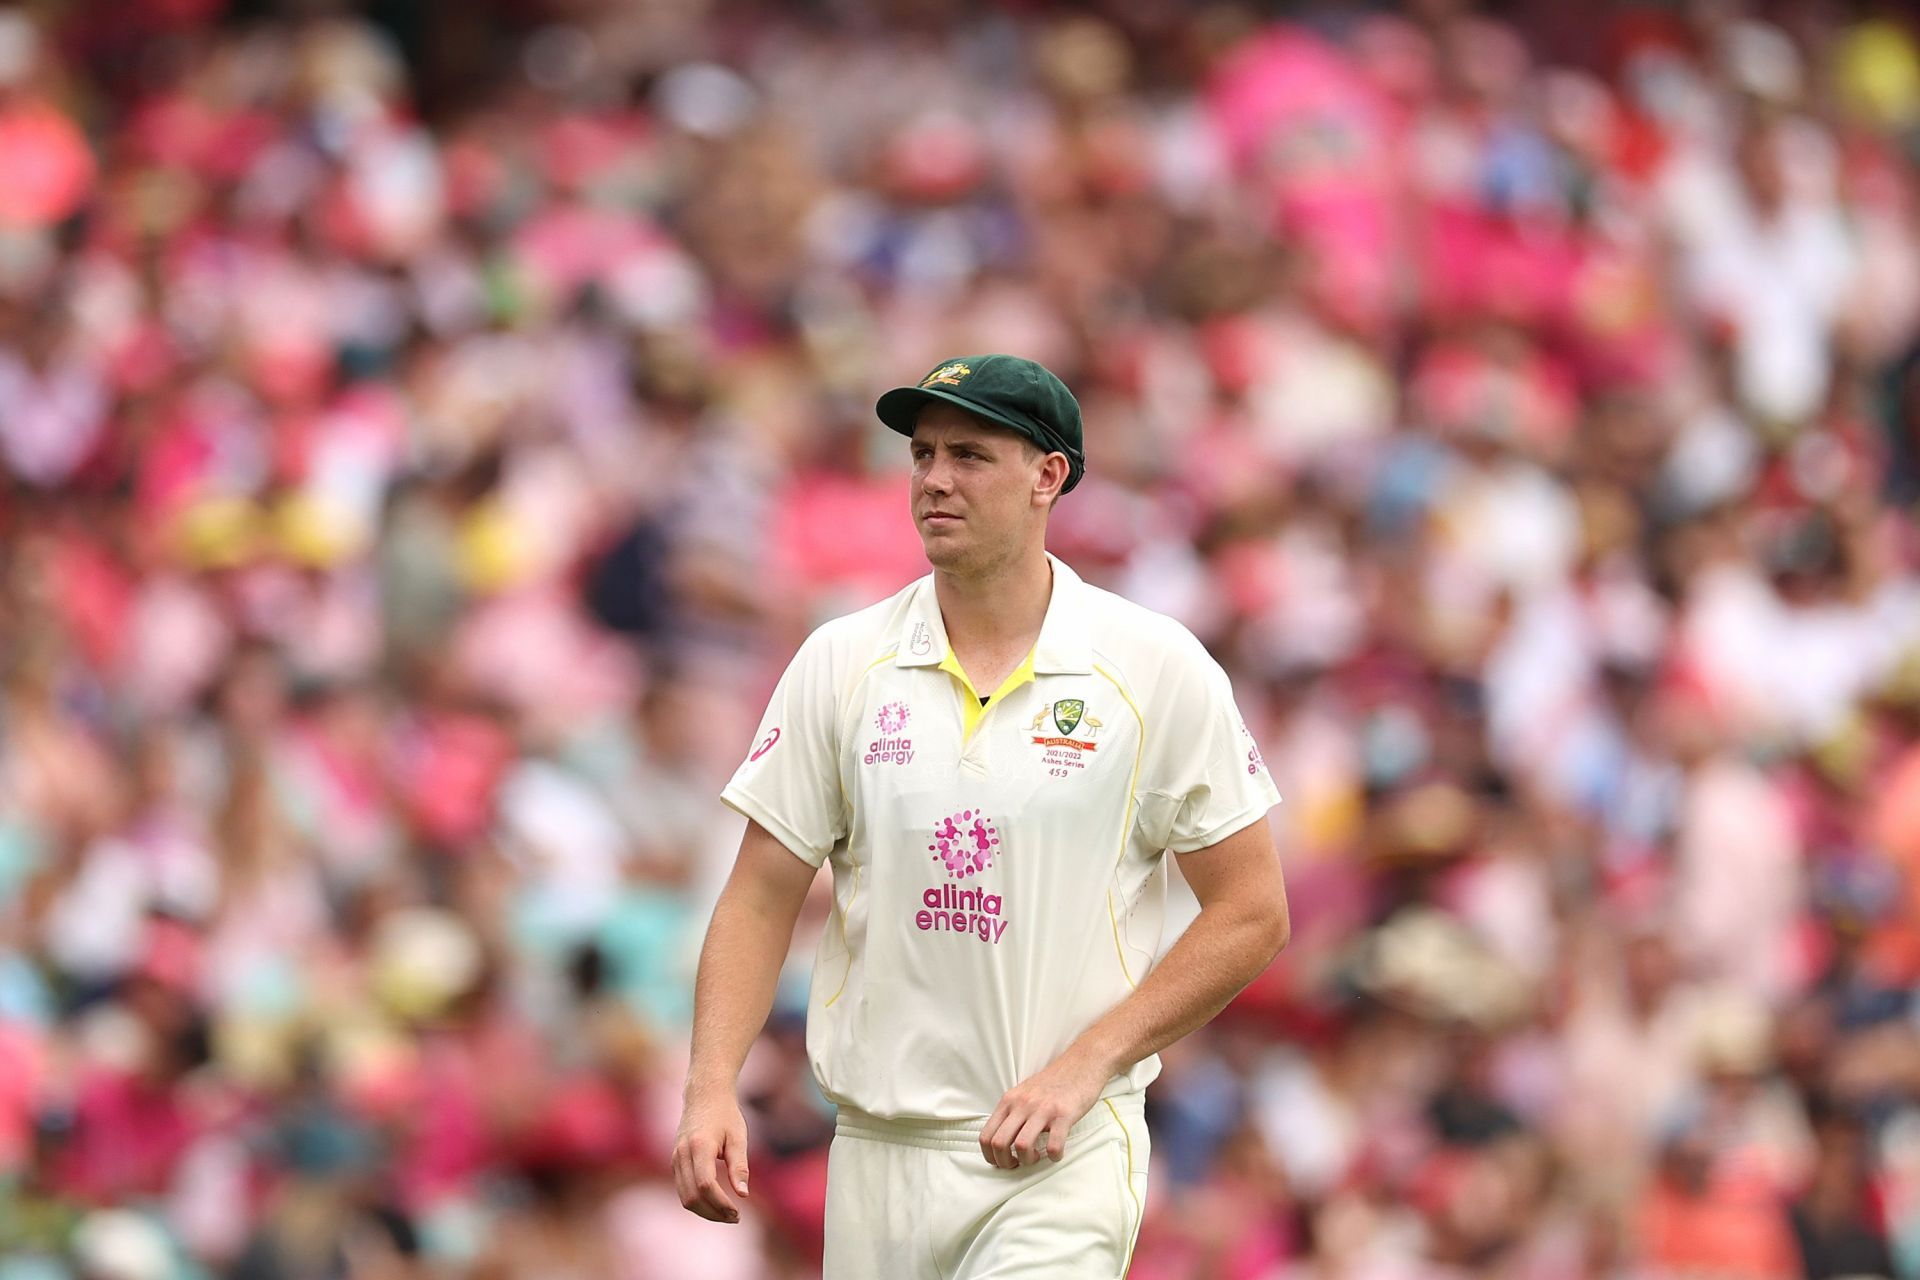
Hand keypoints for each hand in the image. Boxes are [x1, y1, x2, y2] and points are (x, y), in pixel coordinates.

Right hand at [673, 1090, 750, 1222]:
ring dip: (705, 1212)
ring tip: (727, 1214)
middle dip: (713, 1213)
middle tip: (735, 1218)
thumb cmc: (725, 1115)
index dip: (721, 1203)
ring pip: (685, 1198)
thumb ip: (739, 1166)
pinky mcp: (675, 1163)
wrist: (703, 1095)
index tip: (737, 1212)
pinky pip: (683, 1191)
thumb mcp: (738, 1137)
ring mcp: (675, 1159)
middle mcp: (682, 1154)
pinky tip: (716, 1204)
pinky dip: (698, 1202)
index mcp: (699, 1146)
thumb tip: (743, 1195)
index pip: (706, 1185)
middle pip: (692, 1197)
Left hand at [980, 1049, 1109, 1169]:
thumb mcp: (1023, 1093)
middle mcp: (1022, 1104)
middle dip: (1005, 1163)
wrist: (1081, 1063)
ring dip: (1028, 1161)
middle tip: (1017, 1165)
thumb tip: (1002, 1140)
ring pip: (1022, 1146)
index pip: (986, 1135)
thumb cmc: (1053, 1082)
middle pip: (999, 1143)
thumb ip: (1012, 1112)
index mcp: (1009, 1101)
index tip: (1001, 1162)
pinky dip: (1054, 1156)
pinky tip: (1056, 1153)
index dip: (990, 1156)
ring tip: (1037, 1157)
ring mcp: (1042, 1109)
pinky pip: (1053, 1145)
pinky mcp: (1064, 1115)